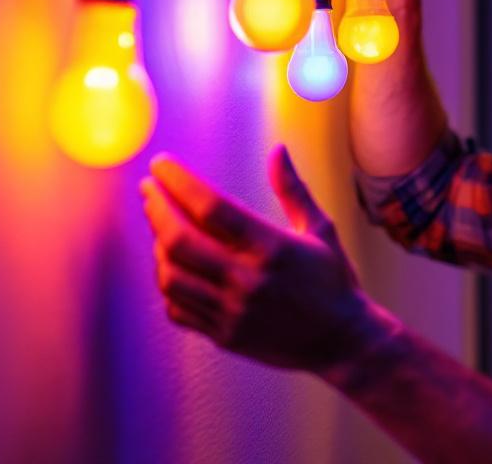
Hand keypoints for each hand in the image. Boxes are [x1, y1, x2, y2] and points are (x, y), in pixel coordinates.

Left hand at [140, 145, 389, 375]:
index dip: (179, 181)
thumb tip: (277, 150)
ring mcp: (233, 311)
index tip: (161, 164)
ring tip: (160, 224)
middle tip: (149, 189)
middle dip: (157, 208)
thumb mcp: (320, 229)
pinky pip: (178, 309)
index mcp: (272, 248)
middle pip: (181, 240)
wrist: (342, 341)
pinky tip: (172, 265)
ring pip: (171, 276)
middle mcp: (248, 280)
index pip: (212, 207)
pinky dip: (167, 284)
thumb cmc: (333, 281)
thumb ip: (293, 190)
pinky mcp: (225, 335)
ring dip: (158, 246)